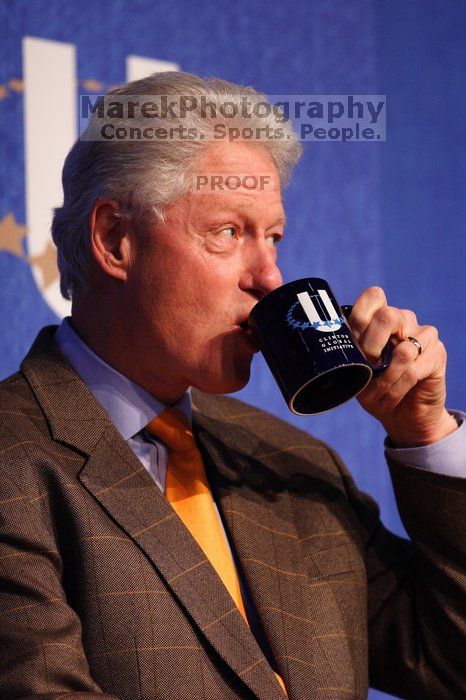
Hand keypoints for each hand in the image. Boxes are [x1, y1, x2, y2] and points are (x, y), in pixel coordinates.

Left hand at [347, 286, 457, 446]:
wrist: (402, 415)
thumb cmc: (375, 389)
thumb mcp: (355, 371)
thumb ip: (348, 352)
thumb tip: (329, 343)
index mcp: (381, 317)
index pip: (374, 296)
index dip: (360, 318)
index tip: (353, 344)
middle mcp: (404, 320)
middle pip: (387, 316)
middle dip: (370, 347)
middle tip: (366, 368)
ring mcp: (424, 335)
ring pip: (403, 349)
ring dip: (385, 378)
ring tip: (377, 394)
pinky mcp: (437, 355)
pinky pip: (414, 370)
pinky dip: (397, 388)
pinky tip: (391, 398)